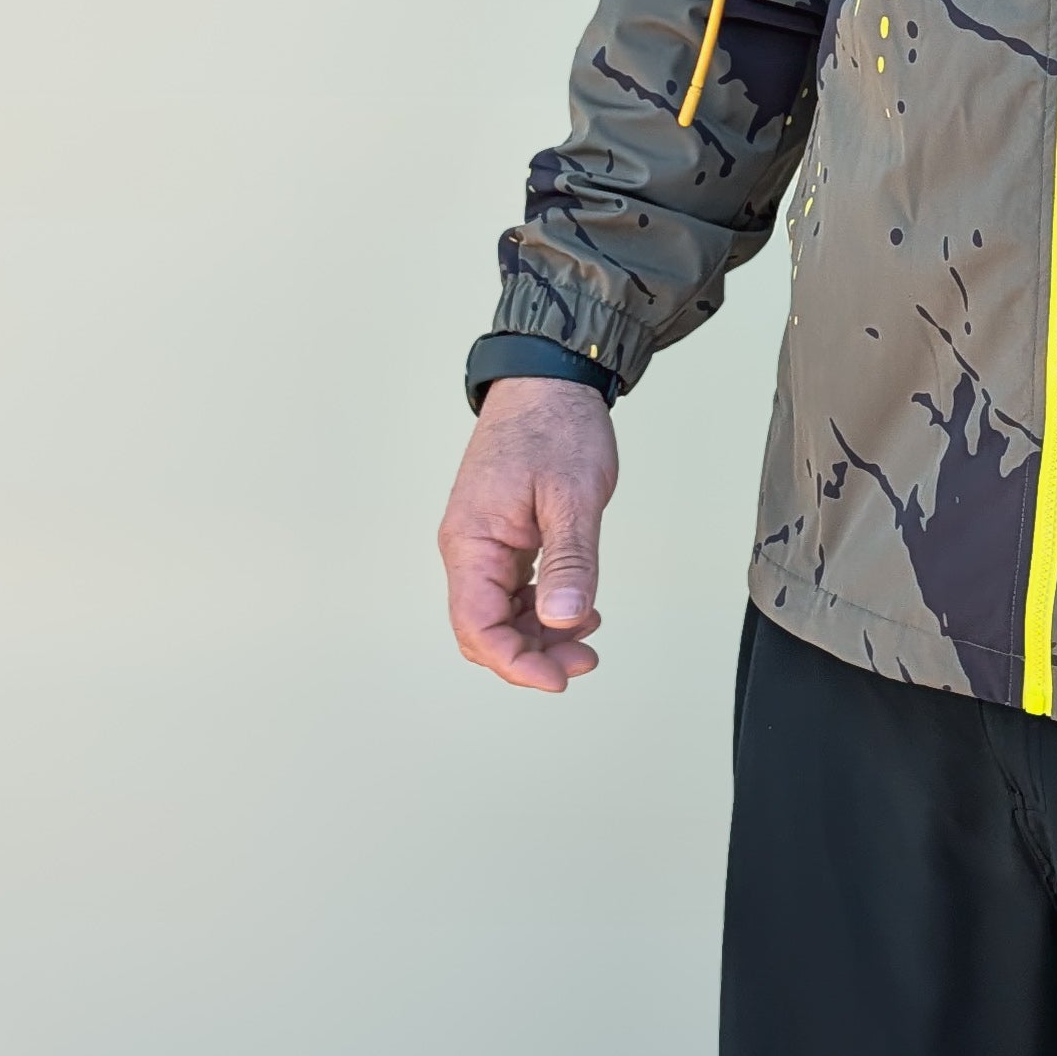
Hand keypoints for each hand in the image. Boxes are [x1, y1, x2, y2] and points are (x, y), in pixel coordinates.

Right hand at [437, 376, 618, 692]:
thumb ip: (569, 561)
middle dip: (531, 655)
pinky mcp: (504, 533)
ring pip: (501, 612)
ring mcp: (485, 540)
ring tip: (587, 638)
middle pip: (485, 628)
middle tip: (584, 661)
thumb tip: (565, 620)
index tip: (559, 678)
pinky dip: (543, 606)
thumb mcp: (572, 496)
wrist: (550, 377)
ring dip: (540, 634)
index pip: (478, 627)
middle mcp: (469, 546)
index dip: (516, 663)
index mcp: (472, 541)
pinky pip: (513, 587)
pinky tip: (578, 608)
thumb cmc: (557, 425)